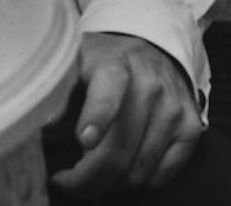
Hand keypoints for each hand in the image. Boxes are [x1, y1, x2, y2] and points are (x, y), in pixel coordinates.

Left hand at [50, 31, 202, 197]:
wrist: (149, 46)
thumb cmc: (101, 60)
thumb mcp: (74, 60)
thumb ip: (58, 90)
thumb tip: (39, 125)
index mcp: (113, 63)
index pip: (108, 92)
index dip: (97, 117)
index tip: (83, 139)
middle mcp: (148, 84)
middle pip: (120, 148)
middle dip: (87, 178)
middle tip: (65, 183)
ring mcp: (173, 108)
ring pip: (139, 169)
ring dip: (110, 182)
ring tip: (89, 173)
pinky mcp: (191, 128)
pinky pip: (162, 175)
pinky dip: (137, 180)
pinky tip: (120, 168)